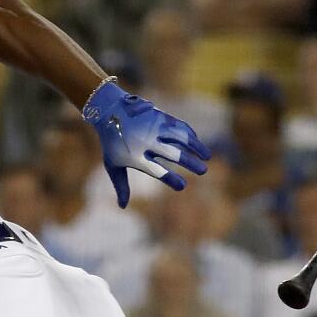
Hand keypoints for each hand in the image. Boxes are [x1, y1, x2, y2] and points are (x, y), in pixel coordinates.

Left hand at [82, 81, 209, 208]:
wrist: (108, 110)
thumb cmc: (111, 142)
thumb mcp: (112, 164)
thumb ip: (121, 185)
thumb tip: (123, 207)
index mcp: (135, 156)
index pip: (156, 171)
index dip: (170, 179)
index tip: (182, 186)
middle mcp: (146, 141)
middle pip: (173, 154)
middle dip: (190, 163)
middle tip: (203, 171)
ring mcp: (154, 127)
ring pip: (180, 137)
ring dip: (196, 146)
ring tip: (207, 157)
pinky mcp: (159, 116)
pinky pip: (178, 125)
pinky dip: (189, 133)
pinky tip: (196, 141)